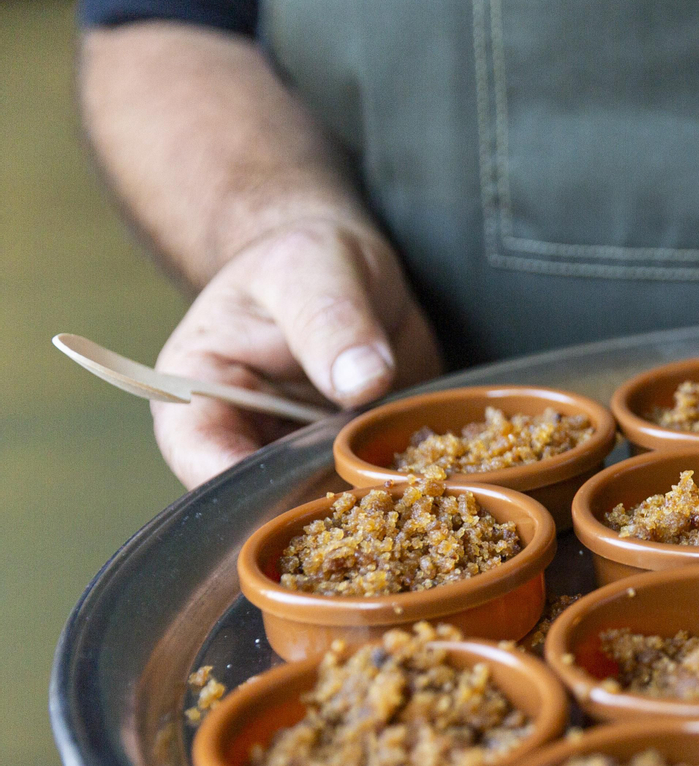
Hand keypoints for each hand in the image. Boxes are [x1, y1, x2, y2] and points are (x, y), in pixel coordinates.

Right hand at [151, 218, 440, 487]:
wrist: (351, 272)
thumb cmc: (308, 259)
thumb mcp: (314, 268)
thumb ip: (330, 319)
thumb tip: (363, 380)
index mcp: (198, 389)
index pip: (198, 453)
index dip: (241, 484)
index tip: (299, 489)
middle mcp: (242, 433)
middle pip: (259, 496)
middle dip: (311, 505)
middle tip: (369, 501)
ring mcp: (300, 454)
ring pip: (317, 505)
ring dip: (361, 506)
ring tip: (407, 495)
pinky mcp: (351, 459)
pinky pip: (370, 491)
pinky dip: (400, 490)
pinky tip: (433, 484)